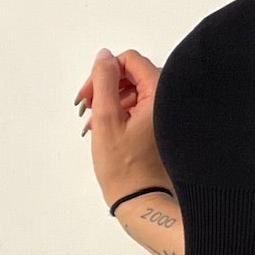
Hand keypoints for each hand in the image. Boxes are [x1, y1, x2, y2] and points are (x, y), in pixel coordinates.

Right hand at [75, 47, 171, 209]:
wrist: (140, 198)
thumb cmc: (124, 166)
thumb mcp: (106, 118)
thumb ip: (103, 81)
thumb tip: (103, 56)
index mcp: (159, 93)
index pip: (130, 60)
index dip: (105, 72)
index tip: (90, 92)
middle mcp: (167, 99)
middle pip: (131, 74)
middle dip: (105, 87)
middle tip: (87, 107)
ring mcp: (165, 113)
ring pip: (132, 91)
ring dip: (110, 101)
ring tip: (93, 122)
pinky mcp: (160, 125)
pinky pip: (138, 107)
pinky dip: (120, 112)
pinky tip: (105, 128)